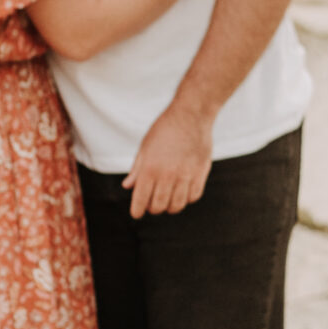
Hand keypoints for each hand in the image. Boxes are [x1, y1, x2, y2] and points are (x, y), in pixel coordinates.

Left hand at [125, 101, 213, 217]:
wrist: (191, 115)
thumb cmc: (165, 129)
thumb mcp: (145, 146)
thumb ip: (137, 169)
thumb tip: (127, 187)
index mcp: (150, 169)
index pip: (140, 200)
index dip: (137, 211)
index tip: (136, 213)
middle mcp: (167, 175)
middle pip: (158, 206)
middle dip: (152, 208)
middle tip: (152, 203)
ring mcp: (185, 175)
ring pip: (176, 205)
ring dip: (170, 206)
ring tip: (167, 200)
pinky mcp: (200, 173)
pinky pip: (193, 196)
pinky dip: (186, 199)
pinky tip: (182, 192)